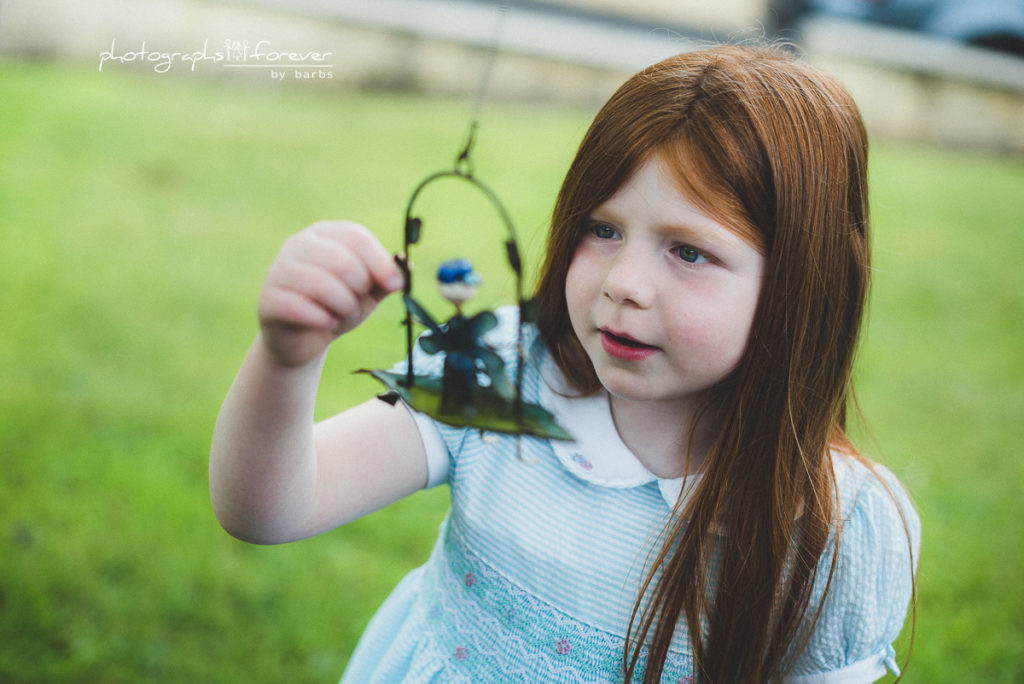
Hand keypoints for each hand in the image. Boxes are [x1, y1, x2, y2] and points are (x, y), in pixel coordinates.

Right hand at [257, 221, 402, 366]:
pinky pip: (301, 308)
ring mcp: (279, 269)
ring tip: (343, 314)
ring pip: (323, 285)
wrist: (304, 338)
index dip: (381, 263)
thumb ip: (386, 278)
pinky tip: (326, 323)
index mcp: (326, 234)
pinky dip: (323, 320)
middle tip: (356, 305)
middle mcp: (299, 244)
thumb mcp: (368, 291)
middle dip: (359, 290)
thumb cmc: (338, 307)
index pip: (357, 237)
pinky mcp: (268, 299)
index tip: (395, 285)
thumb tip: (405, 266)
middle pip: (343, 261)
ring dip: (344, 307)